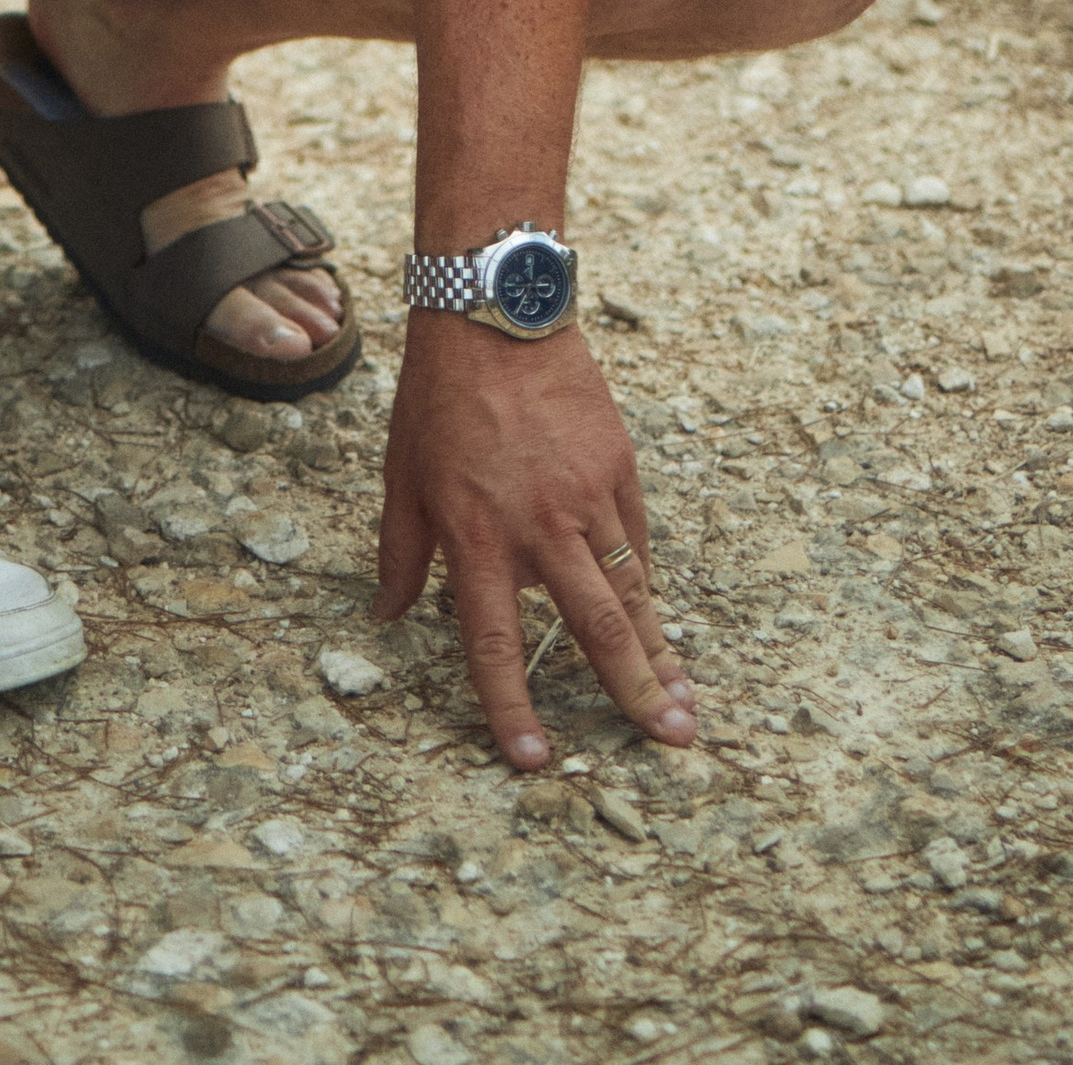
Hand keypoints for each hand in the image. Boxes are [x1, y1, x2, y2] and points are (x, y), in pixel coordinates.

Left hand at [375, 318, 696, 768]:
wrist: (495, 314)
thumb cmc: (439, 398)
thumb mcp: (402, 477)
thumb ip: (399, 554)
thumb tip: (386, 615)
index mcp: (476, 535)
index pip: (494, 640)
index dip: (512, 705)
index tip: (535, 760)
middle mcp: (538, 525)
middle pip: (595, 626)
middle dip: (634, 691)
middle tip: (673, 742)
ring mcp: (586, 496)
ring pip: (632, 590)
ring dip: (662, 651)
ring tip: (687, 704)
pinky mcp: (618, 468)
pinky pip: (636, 541)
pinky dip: (648, 585)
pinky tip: (661, 621)